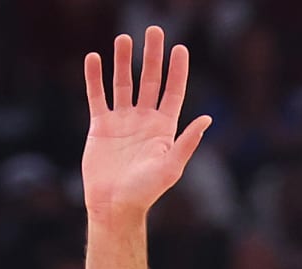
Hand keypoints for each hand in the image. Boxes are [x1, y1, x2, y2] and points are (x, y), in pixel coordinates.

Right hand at [82, 27, 212, 221]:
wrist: (114, 206)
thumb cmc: (146, 191)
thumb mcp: (171, 167)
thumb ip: (187, 141)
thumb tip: (207, 118)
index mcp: (164, 128)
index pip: (173, 92)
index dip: (177, 70)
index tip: (180, 48)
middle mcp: (144, 120)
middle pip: (149, 80)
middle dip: (153, 56)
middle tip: (154, 30)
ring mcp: (122, 121)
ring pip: (123, 83)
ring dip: (124, 61)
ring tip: (124, 39)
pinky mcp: (101, 126)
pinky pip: (97, 96)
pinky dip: (95, 77)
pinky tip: (94, 58)